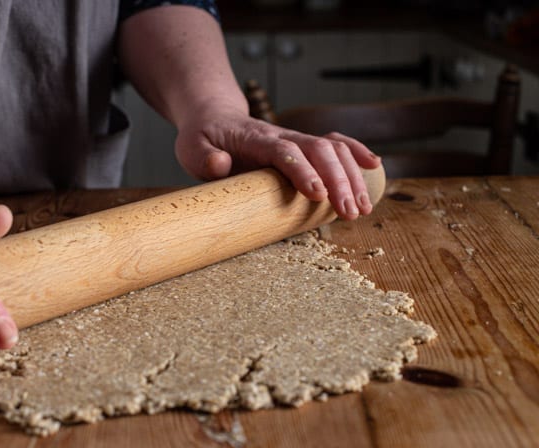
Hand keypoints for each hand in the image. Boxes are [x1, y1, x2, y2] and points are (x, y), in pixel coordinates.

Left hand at [174, 105, 381, 219]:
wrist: (213, 117)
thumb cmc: (202, 138)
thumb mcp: (190, 148)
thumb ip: (203, 157)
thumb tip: (220, 164)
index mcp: (254, 138)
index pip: (283, 151)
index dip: (302, 170)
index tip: (318, 194)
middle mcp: (281, 135)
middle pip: (318, 150)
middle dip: (338, 181)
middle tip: (350, 213)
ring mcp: (295, 139)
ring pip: (332, 149)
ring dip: (351, 177)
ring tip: (362, 209)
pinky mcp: (302, 145)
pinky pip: (335, 143)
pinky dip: (355, 152)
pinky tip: (374, 168)